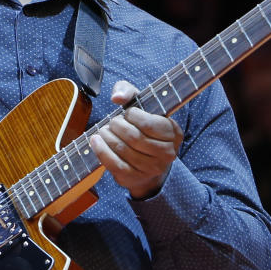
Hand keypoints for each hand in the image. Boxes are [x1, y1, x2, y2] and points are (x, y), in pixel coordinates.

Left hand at [90, 80, 182, 199]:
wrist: (146, 160)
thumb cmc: (142, 126)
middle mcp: (167, 153)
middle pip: (135, 138)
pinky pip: (115, 165)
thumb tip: (117, 97)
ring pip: (124, 151)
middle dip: (117, 126)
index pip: (149, 124)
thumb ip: (128, 91)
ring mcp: (152, 169)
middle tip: (113, 122)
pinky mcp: (135, 178)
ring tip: (104, 130)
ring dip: (108, 137)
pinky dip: (102, 151)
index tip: (127, 113)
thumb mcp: (140, 104)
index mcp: (174, 133)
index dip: (132, 116)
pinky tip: (96, 141)